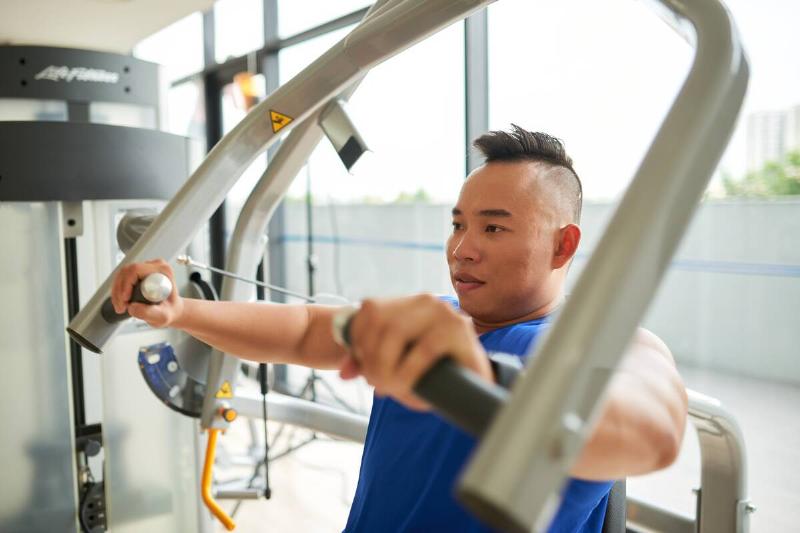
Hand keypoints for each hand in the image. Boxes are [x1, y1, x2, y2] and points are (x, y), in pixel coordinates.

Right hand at [110, 259, 182, 327]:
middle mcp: (155, 266)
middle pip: (127, 271)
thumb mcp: (162, 316)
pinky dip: (118, 290)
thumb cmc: (170, 311)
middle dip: (119, 290)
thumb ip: (148, 313)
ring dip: (117, 291)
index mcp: (163, 271)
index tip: (126, 300)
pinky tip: (120, 302)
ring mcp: (146, 268)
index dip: (127, 284)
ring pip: (122, 274)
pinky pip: (122, 277)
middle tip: (121, 306)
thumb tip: (132, 306)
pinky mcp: (139, 272)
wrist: (172, 310)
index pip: (136, 270)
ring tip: (121, 307)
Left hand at [340, 294, 491, 410]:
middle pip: (379, 322)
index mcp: (409, 303)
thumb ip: (368, 364)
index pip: (369, 310)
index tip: (363, 369)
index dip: (358, 341)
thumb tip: (344, 373)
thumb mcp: (397, 365)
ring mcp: (445, 313)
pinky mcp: (460, 331)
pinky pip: (425, 349)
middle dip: (371, 359)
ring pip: (397, 332)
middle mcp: (426, 302)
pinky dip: (409, 371)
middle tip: (377, 385)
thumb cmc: (433, 372)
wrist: (477, 384)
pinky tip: (406, 387)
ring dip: (386, 366)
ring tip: (390, 388)